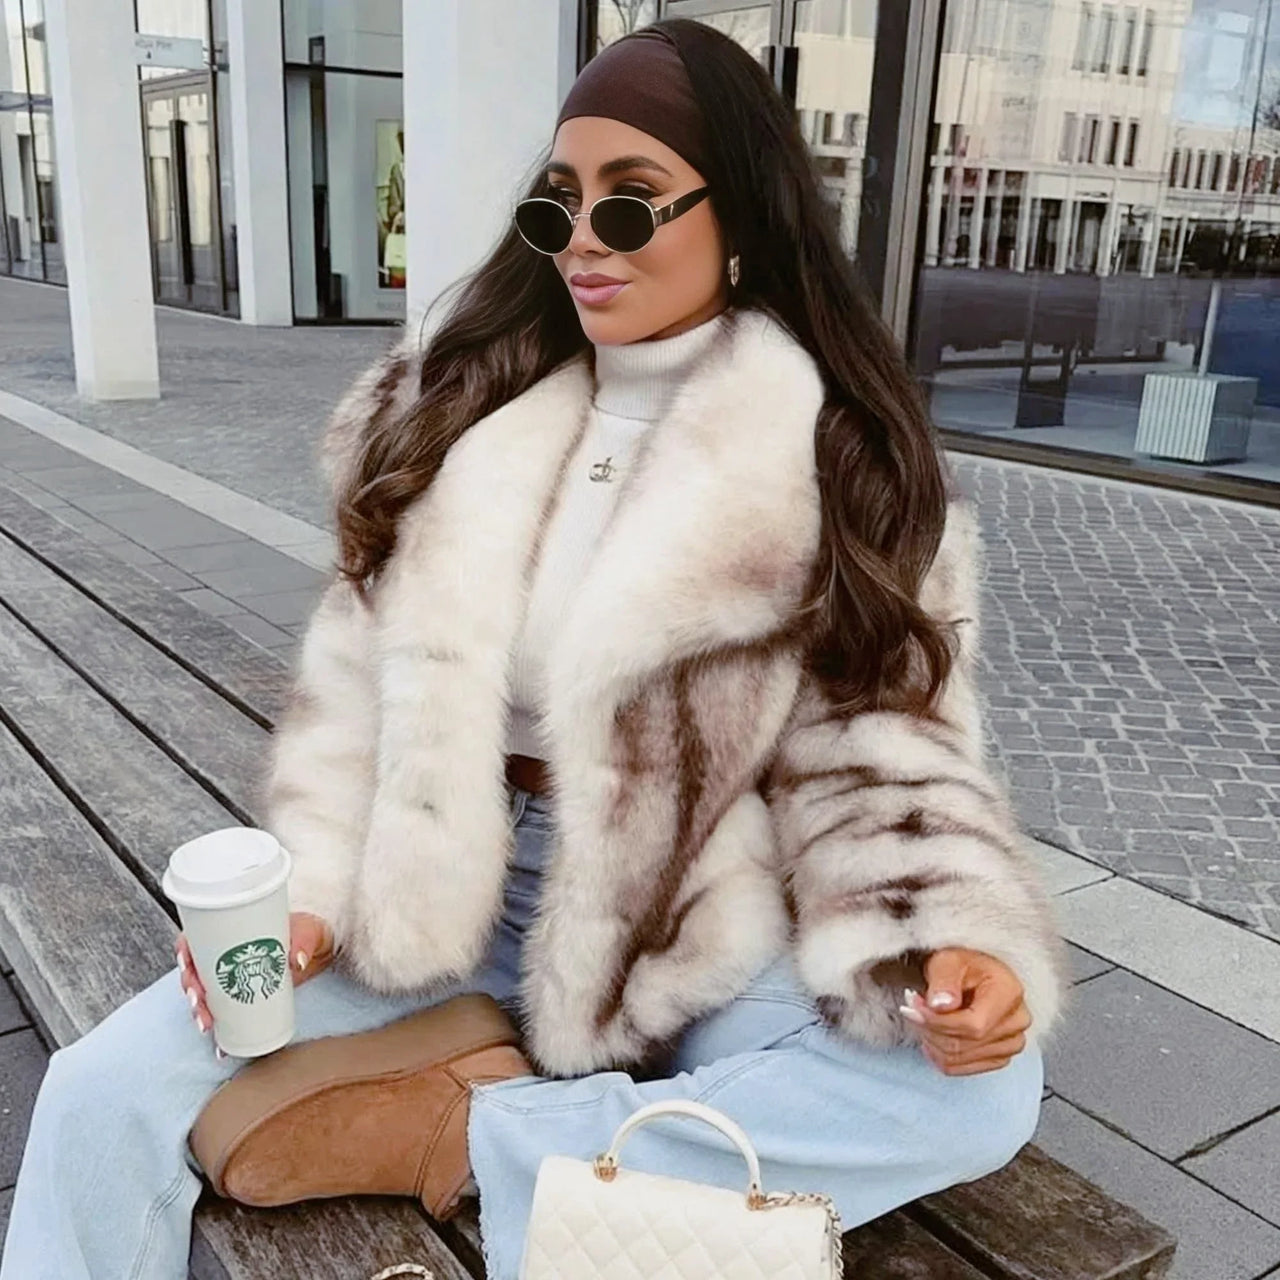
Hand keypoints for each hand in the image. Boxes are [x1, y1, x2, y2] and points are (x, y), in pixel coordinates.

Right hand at [176, 912, 334, 1047]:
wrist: (320, 947)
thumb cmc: (308, 929)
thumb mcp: (307, 929)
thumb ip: (303, 940)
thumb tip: (297, 960)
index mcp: (231, 930)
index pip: (196, 938)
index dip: (184, 952)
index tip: (187, 965)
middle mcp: (226, 954)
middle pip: (195, 971)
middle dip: (191, 990)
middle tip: (200, 1003)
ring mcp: (232, 977)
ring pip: (204, 994)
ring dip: (199, 1011)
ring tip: (207, 1025)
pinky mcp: (242, 995)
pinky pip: (223, 1012)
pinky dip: (219, 1028)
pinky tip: (219, 1044)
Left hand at [899, 948, 1030, 1075]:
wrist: (974, 974)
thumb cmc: (962, 964)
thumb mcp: (948, 960)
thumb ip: (943, 981)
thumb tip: (940, 1005)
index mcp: (1009, 992)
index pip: (973, 1025)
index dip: (937, 1022)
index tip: (912, 1008)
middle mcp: (1017, 1020)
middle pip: (964, 1044)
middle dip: (929, 1029)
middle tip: (911, 1009)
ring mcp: (1012, 1042)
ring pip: (959, 1058)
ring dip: (932, 1041)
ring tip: (922, 1018)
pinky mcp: (1000, 1056)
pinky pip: (961, 1068)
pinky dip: (939, 1054)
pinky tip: (931, 1035)